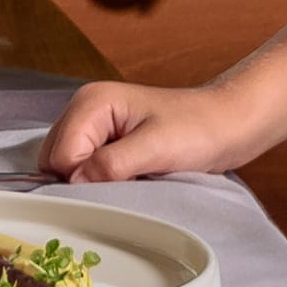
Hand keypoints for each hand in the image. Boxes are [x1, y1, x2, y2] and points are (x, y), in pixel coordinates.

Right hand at [40, 79, 266, 181]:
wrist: (230, 124)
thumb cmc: (199, 129)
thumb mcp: (156, 148)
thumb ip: (111, 164)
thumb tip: (74, 183)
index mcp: (91, 102)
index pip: (59, 155)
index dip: (83, 178)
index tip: (119, 183)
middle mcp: (85, 111)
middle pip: (56, 162)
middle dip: (84, 180)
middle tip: (126, 182)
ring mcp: (94, 127)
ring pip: (68, 170)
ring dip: (94, 182)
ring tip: (131, 179)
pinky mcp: (106, 143)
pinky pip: (86, 171)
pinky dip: (103, 182)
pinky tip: (131, 179)